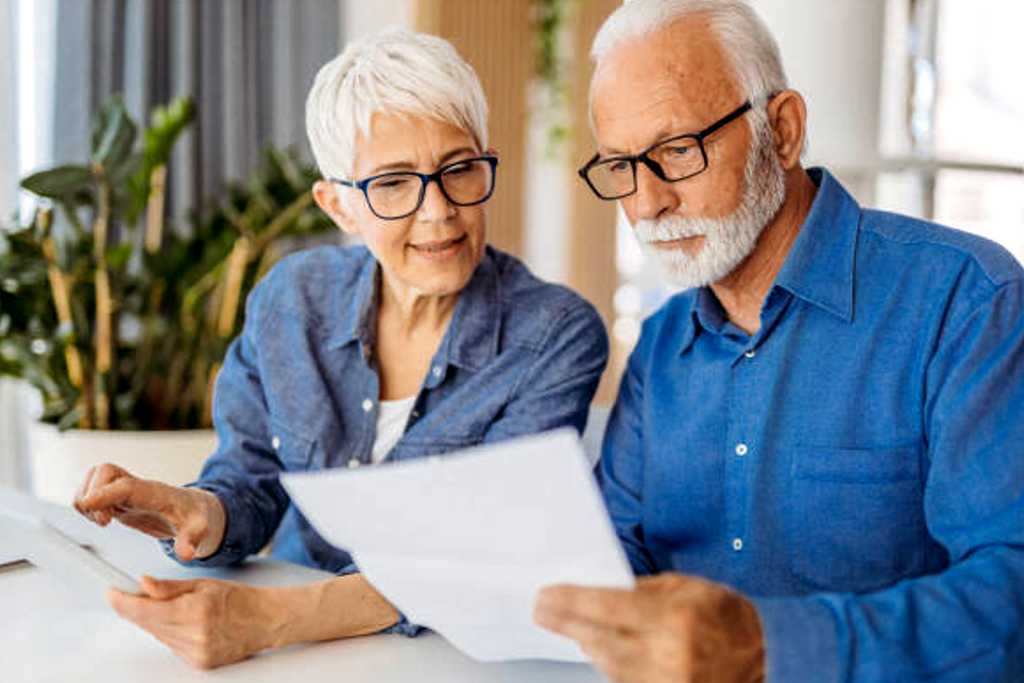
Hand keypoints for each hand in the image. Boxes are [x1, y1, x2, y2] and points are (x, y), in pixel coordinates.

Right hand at [73, 463, 225, 560]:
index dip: (104, 493)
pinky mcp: (116, 497)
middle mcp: (136, 486)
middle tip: (105, 522)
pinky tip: (101, 518)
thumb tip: (186, 554)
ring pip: (92, 478)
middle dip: (93, 496)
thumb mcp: (199, 530)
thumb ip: (191, 540)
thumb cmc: (195, 516)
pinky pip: (90, 490)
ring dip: (87, 500)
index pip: (125, 486)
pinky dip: (86, 504)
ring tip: (104, 520)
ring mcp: (124, 490)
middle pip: (102, 472)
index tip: (87, 504)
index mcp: (154, 492)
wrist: (194, 510)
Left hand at [108, 576, 282, 669]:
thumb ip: (169, 588)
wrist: (266, 620)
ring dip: (156, 621)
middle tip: (137, 592)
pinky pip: (171, 646)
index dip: (122, 602)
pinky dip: (171, 633)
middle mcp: (195, 634)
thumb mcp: (204, 584)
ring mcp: (196, 652)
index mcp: (196, 610)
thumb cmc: (239, 599)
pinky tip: (187, 623)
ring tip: (176, 607)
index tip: (111, 592)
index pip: (145, 610)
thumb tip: (142, 583)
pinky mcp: (198, 663)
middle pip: (148, 624)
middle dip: (139, 607)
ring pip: (158, 635)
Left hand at [534, 573, 764, 682]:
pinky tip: (601, 648)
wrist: (769, 661)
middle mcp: (667, 656)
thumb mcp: (691, 588)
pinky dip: (610, 664)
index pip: (607, 608)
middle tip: (542, 609)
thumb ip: (646, 591)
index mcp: (673, 620)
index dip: (570, 602)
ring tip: (574, 626)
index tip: (545, 597)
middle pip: (599, 640)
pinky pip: (624, 681)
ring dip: (588, 643)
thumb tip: (604, 592)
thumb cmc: (729, 620)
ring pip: (607, 664)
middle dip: (567, 623)